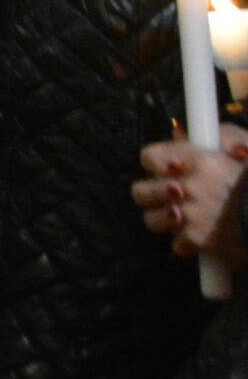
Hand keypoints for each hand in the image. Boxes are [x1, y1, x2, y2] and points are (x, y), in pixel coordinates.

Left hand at [135, 126, 247, 266]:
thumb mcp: (244, 144)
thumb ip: (217, 135)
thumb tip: (181, 134)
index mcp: (193, 158)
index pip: (149, 157)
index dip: (156, 164)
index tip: (167, 169)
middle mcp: (184, 186)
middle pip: (140, 192)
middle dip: (154, 195)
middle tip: (173, 197)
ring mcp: (189, 215)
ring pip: (152, 220)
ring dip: (167, 221)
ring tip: (185, 218)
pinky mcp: (197, 241)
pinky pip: (178, 245)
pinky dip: (189, 245)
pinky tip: (204, 237)